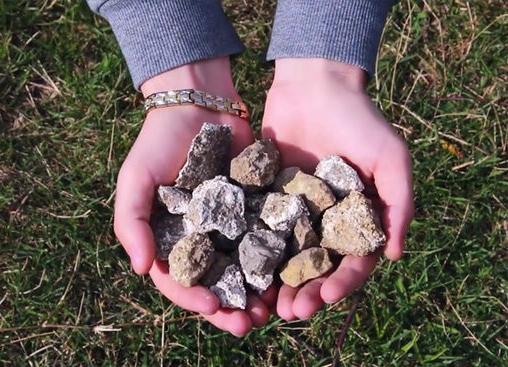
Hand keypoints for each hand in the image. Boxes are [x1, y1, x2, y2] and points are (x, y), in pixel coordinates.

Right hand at [114, 57, 273, 335]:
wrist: (199, 103)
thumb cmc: (158, 141)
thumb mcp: (134, 179)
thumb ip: (130, 222)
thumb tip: (139, 268)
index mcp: (169, 238)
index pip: (178, 279)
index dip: (193, 299)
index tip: (213, 309)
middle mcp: (200, 238)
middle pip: (215, 283)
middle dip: (231, 308)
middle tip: (250, 325)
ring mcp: (229, 225)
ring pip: (244, 269)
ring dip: (257, 293)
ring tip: (273, 311)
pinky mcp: (256, 208)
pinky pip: (267, 239)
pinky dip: (277, 259)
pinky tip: (290, 274)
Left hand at [261, 58, 413, 319]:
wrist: (314, 85)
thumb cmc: (359, 119)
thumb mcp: (391, 157)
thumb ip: (399, 203)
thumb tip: (394, 254)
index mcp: (355, 219)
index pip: (351, 262)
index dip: (341, 284)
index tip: (325, 299)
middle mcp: (323, 221)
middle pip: (314, 268)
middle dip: (305, 292)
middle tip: (291, 313)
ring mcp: (292, 211)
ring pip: (283, 257)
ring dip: (275, 283)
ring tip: (264, 305)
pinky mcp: (263, 197)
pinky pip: (256, 229)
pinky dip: (249, 252)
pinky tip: (238, 271)